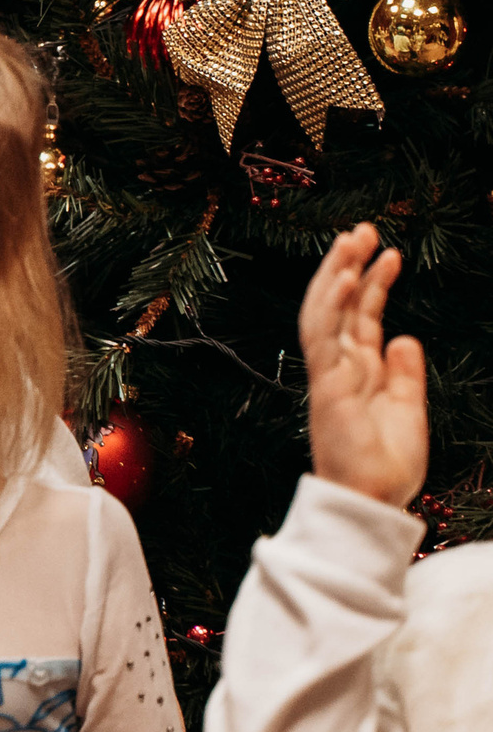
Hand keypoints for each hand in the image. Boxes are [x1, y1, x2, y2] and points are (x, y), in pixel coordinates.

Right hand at [300, 223, 427, 507]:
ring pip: (325, 312)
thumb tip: (405, 337)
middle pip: (338, 306)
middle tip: (361, 229)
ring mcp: (330, 374)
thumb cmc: (387, 467)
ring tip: (353, 239)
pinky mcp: (328, 384)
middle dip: (348, 266)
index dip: (373, 284)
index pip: (361, 318)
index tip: (388, 252)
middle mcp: (339, 368)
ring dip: (337, 273)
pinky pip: (324, 335)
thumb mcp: (409, 411)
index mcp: (359, 374)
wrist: (372, 502)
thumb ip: (405, 373)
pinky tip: (347, 275)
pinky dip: (332, 303)